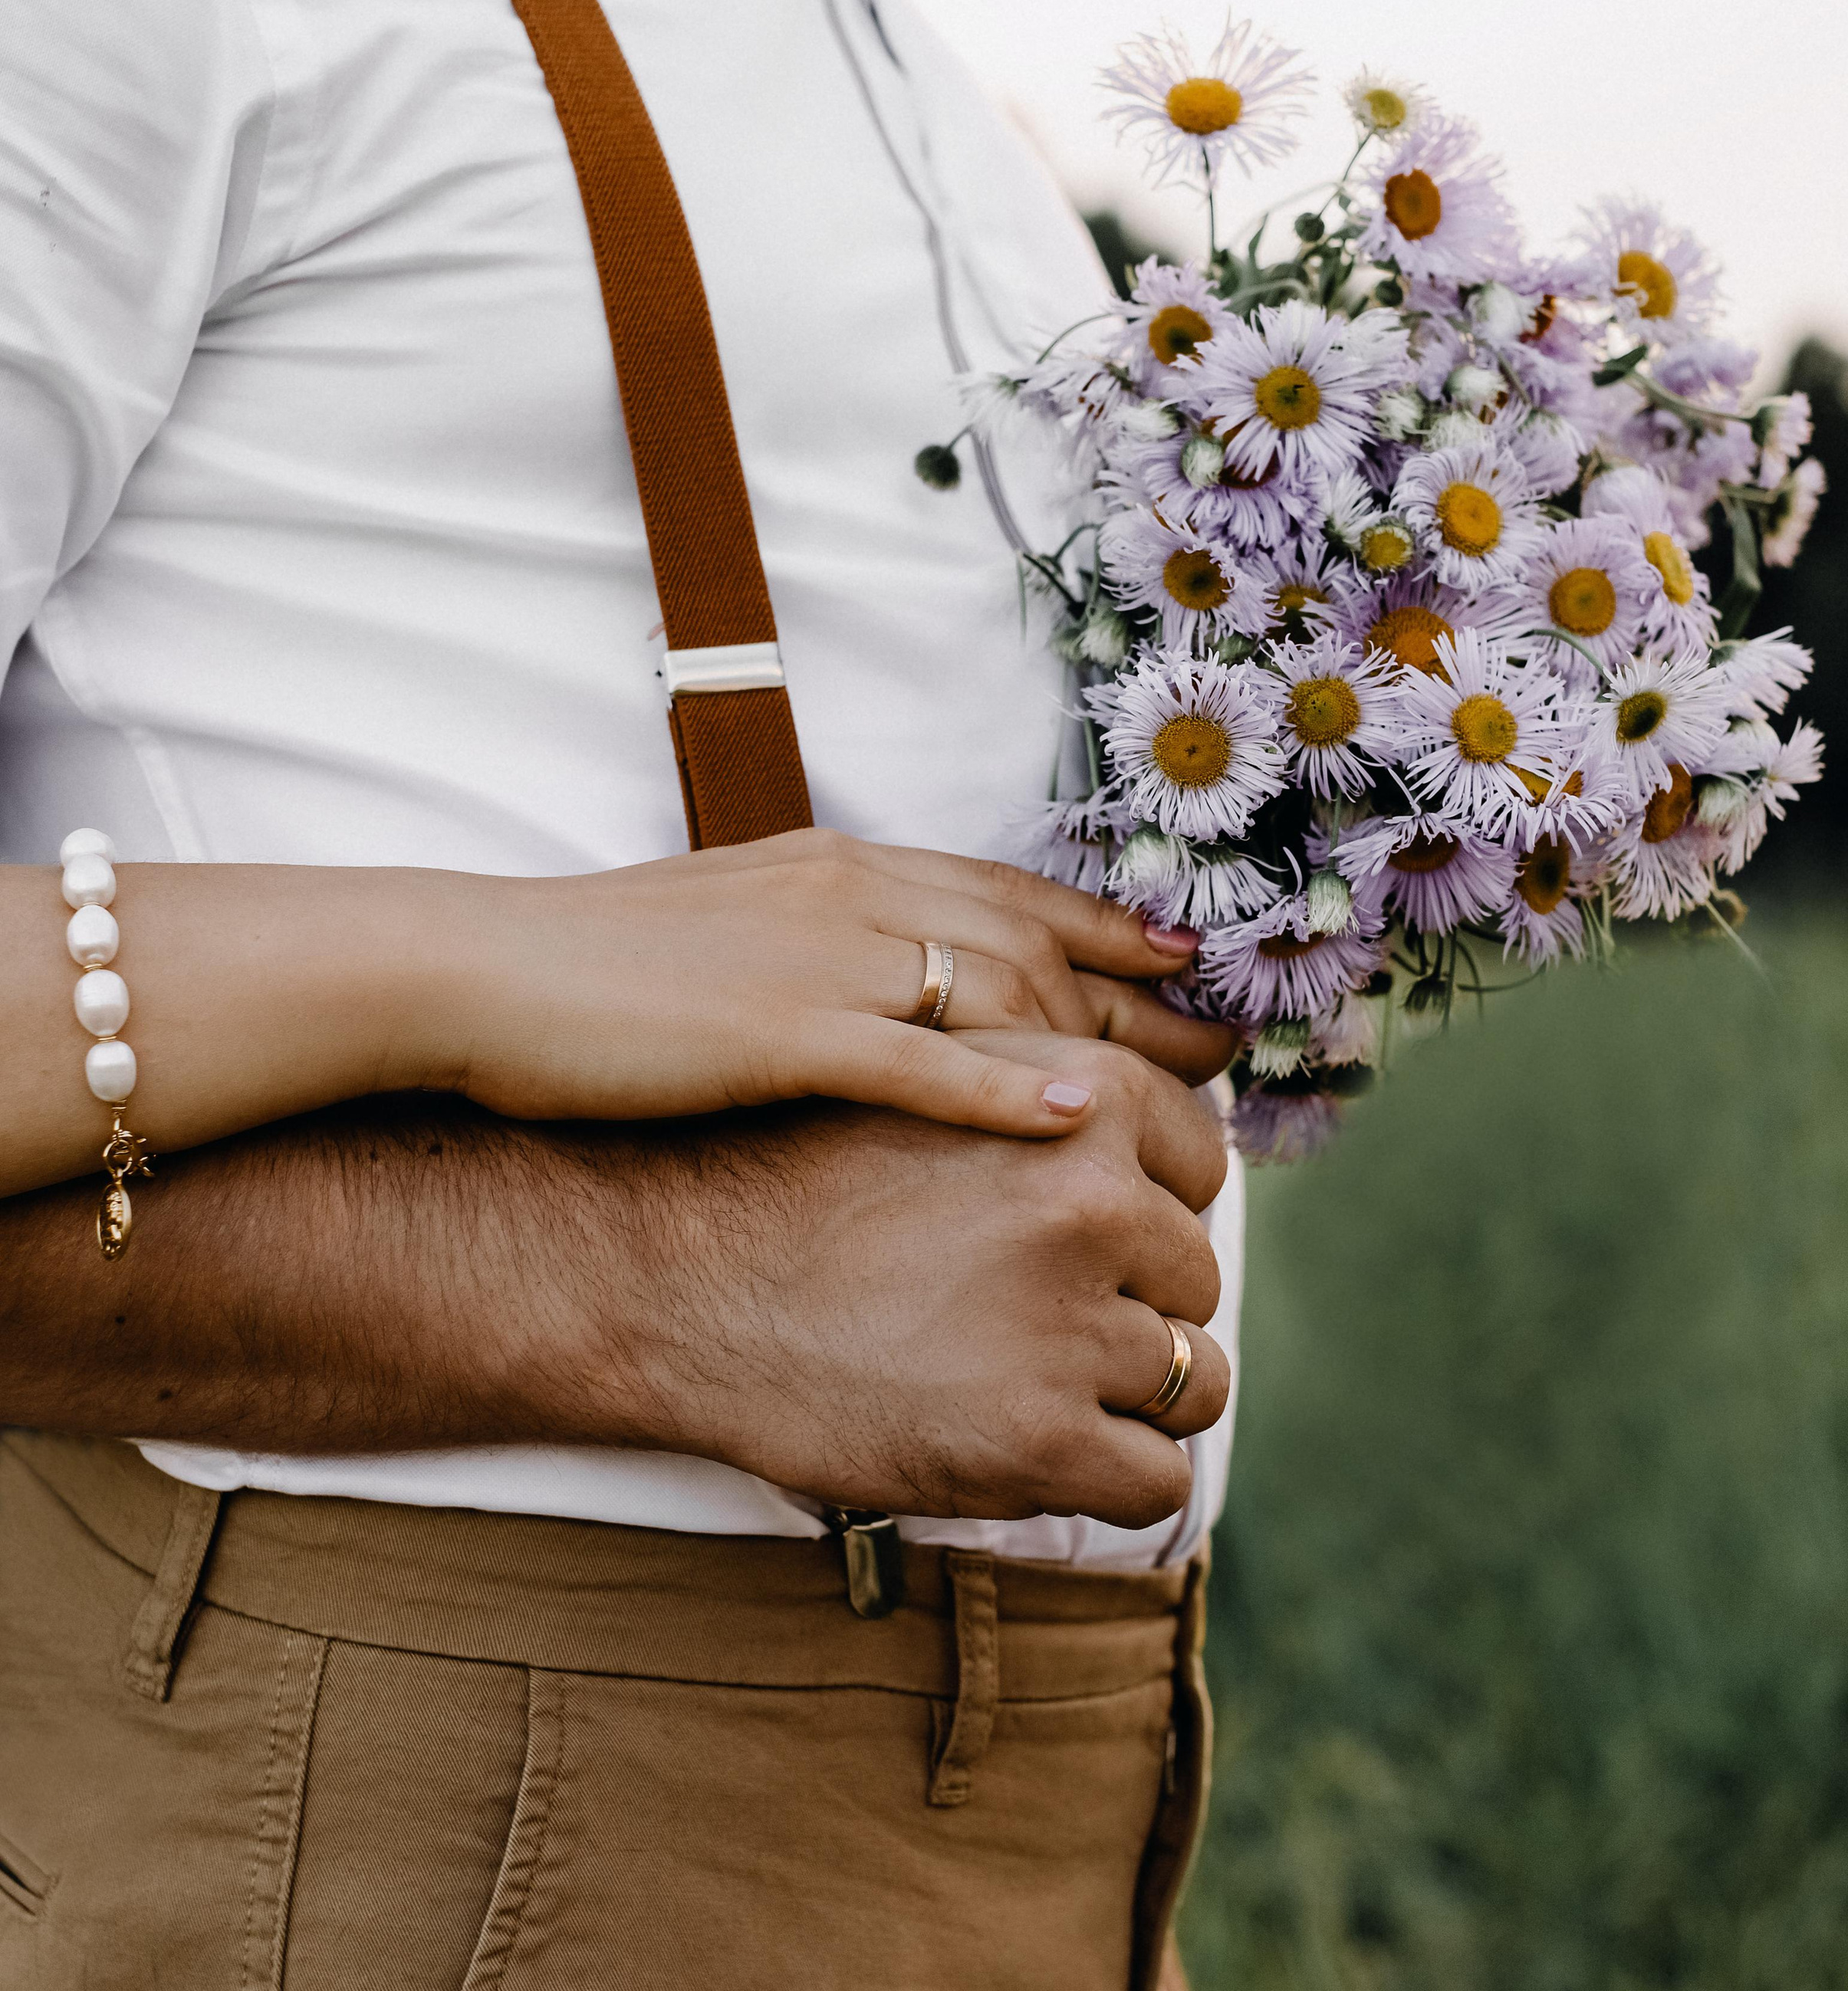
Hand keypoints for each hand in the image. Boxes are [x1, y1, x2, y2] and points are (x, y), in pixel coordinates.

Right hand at [430, 826, 1233, 1142]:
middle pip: (1035, 942)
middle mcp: (849, 899)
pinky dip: (1003, 1090)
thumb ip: (815, 938)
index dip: (1107, 924)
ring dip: (1103, 1046)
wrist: (480, 971)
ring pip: (1002, 995)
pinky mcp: (776, 1035)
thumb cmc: (592, 964)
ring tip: (1187, 1098)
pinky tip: (1073, 1122)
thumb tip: (874, 978)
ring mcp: (817, 963)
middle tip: (1223, 1047)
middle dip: (1140, 997)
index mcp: (837, 869)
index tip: (1180, 958)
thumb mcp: (727, 925)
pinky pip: (917, 1062)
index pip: (1005, 888)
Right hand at [581, 1032, 1233, 1527]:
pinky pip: (1156, 1481)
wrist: (671, 1281)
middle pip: (1195, 1275)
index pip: (1203, 1164)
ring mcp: (1069, 1326)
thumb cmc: (794, 1181)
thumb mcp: (933, 1083)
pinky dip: (1110, 1478)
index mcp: (1082, 1102)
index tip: (1083, 1238)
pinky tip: (1032, 1450)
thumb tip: (1172, 1140)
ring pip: (1193, 1380)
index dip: (1148, 1205)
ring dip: (1131, 1396)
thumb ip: (1054, 1095)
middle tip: (1032, 1320)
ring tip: (1034, 1385)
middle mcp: (1094, 1202)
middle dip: (1131, 1303)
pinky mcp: (1037, 1441)